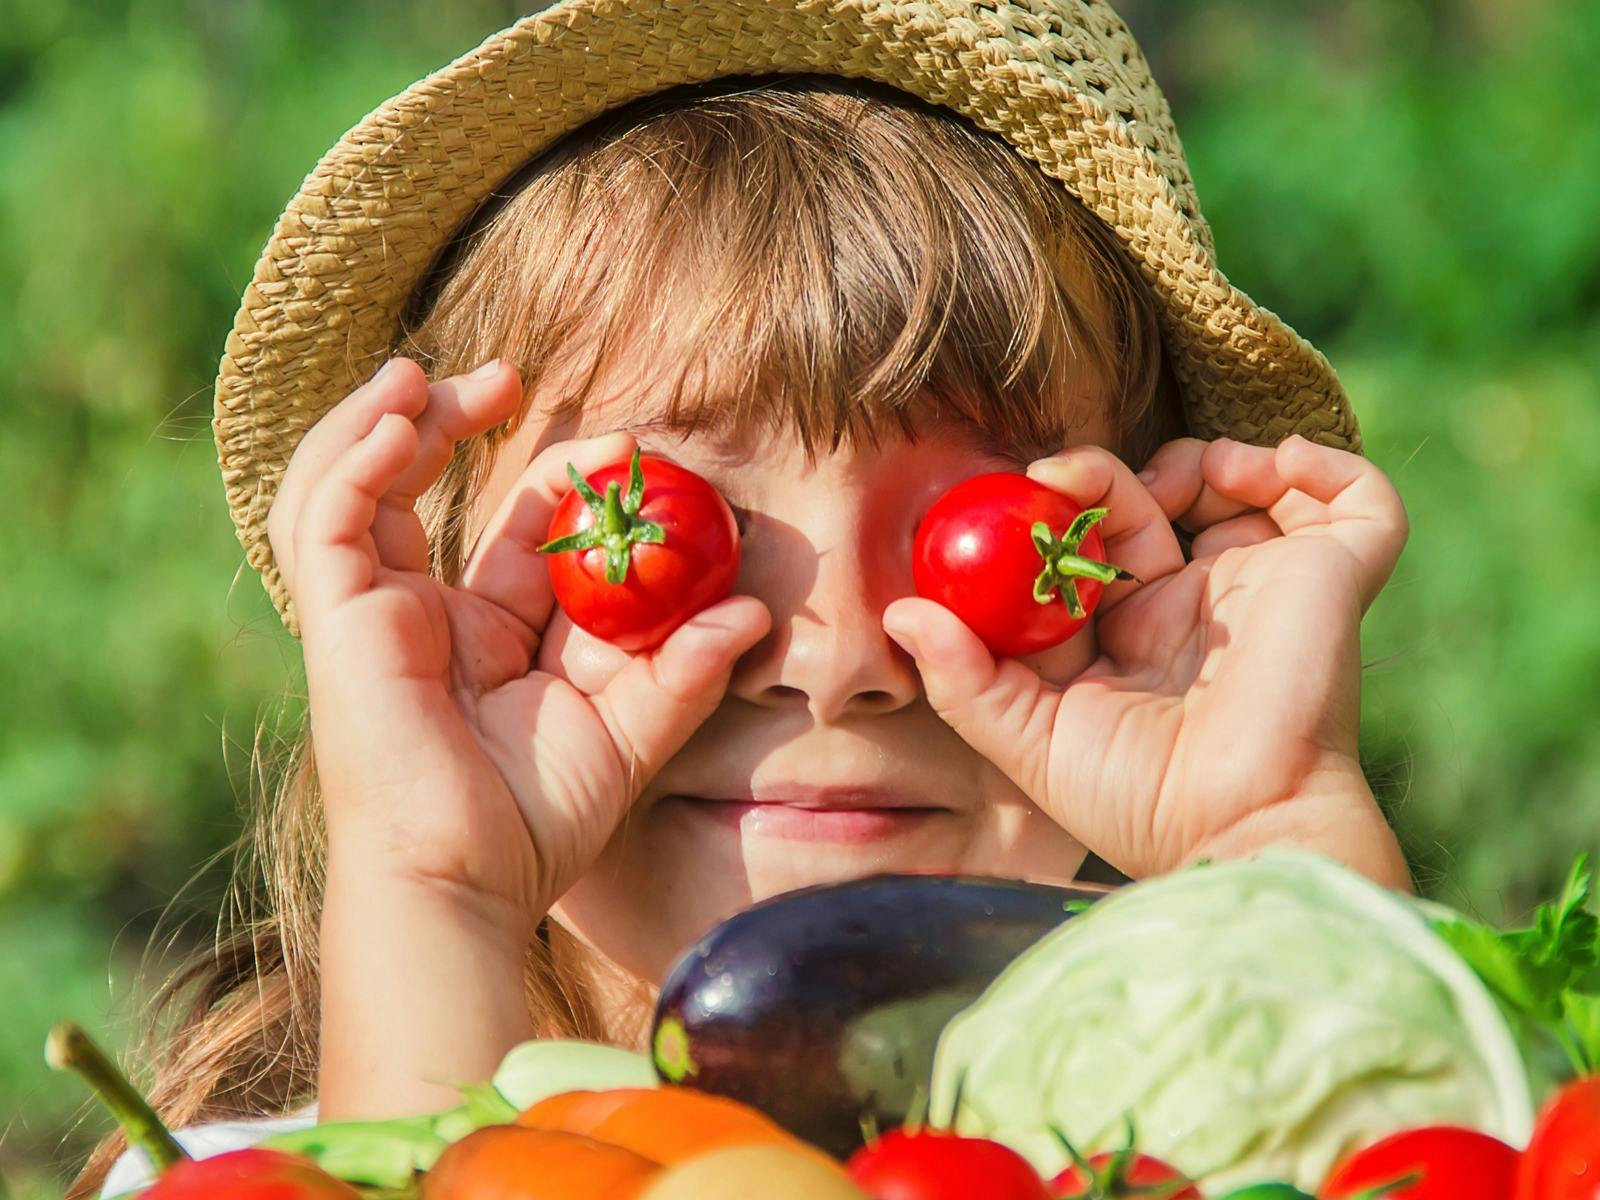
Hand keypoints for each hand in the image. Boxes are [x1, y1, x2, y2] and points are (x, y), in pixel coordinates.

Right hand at [271, 356, 770, 928]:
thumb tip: (753, 611)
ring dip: (387, 424)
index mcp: (484, 640)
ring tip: (429, 374)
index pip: (516, 536)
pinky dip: (352, 459)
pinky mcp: (339, 620)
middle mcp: (422, 618)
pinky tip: (398, 414)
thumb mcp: (626, 737)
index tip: (618, 445)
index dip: (555, 482)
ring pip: (353, 488)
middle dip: (453, 424)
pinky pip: (326, 519)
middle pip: (420, 492)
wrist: (462, 887)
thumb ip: (684, 671)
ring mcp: (374, 616)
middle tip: (508, 378)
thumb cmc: (534, 827)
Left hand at [882, 435, 1410, 885]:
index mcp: (1135, 633)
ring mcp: (1270, 589)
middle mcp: (1203, 605)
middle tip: (1084, 480)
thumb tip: (899, 613)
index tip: (1035, 483)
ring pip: (1253, 487)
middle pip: (1165, 502)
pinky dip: (1327, 464)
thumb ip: (963, 678)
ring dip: (1212, 457)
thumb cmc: (1134, 800)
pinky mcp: (1336, 580)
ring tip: (1187, 476)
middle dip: (1122, 476)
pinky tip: (1271, 466)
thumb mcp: (1029, 739)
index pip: (1100, 543)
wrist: (1234, 828)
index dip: (1068, 505)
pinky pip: (1359, 504)